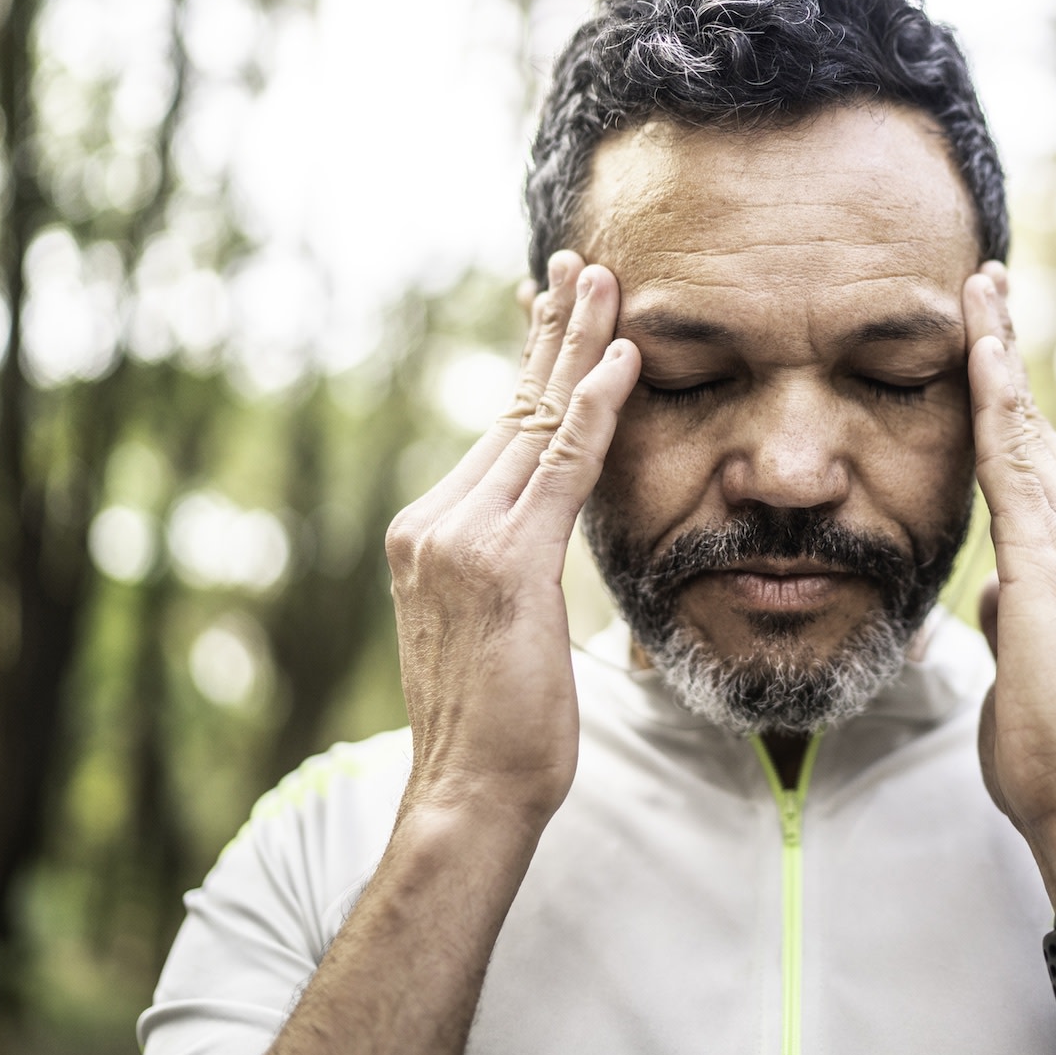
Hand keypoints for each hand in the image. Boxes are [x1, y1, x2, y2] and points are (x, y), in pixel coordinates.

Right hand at [384, 251, 638, 826]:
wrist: (469, 792)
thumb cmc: (500, 725)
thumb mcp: (501, 626)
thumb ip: (512, 563)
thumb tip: (540, 532)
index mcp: (432, 532)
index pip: (495, 428)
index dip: (530, 364)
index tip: (550, 308)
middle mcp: (436, 521)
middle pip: (511, 406)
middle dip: (552, 331)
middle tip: (578, 262)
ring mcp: (461, 538)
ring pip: (534, 420)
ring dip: (578, 345)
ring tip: (607, 282)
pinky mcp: (505, 562)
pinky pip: (561, 467)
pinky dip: (595, 409)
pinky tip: (623, 360)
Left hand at [963, 264, 1055, 909]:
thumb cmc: (1054, 750)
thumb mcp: (1031, 659)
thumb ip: (1025, 606)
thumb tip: (1005, 583)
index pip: (1044, 461)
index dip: (1014, 398)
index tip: (993, 336)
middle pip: (1041, 431)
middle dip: (1006, 354)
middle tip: (982, 281)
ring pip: (1030, 429)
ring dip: (999, 355)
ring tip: (979, 286)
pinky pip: (1016, 454)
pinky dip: (996, 394)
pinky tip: (979, 343)